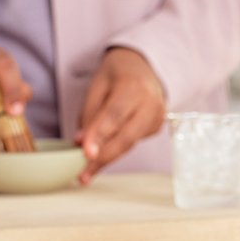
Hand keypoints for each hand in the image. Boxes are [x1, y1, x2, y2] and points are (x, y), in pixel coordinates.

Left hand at [76, 47, 165, 183]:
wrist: (141, 67)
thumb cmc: (115, 75)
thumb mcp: (96, 86)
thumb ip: (90, 113)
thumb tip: (81, 143)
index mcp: (134, 86)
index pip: (115, 115)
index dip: (100, 135)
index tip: (85, 153)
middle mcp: (151, 102)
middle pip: (126, 136)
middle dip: (103, 157)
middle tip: (82, 173)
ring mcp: (157, 116)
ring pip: (130, 144)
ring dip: (107, 159)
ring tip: (86, 173)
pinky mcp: (156, 127)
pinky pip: (133, 143)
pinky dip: (115, 152)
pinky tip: (101, 159)